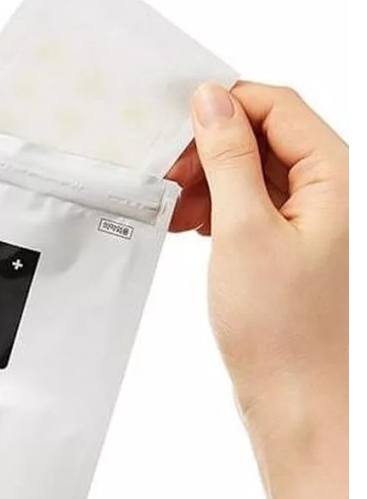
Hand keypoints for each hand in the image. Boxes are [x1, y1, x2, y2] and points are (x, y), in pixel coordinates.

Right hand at [169, 82, 347, 498]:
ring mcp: (300, 215)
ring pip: (244, 168)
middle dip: (207, 150)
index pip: (275, 104)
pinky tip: (185, 227)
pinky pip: (240, 201)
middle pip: (258, 133)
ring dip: (203, 180)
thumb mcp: (244, 229)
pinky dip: (209, 206)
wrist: (293, 396)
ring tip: (173, 211)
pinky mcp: (277, 241)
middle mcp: (321, 188)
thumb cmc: (281, 326)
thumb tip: (210, 101)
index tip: (174, 129)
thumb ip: (228, 157)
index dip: (222, 108)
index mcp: (330, 174)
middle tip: (167, 179)